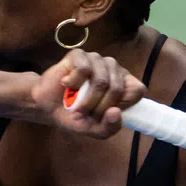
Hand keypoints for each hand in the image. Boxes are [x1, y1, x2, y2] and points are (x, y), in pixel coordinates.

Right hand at [31, 49, 145, 137]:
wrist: (47, 107)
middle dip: (99, 107)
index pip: (138, 90)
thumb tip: (116, 112)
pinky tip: (66, 85)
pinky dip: (73, 83)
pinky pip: (84, 69)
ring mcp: (97, 60)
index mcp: (123, 85)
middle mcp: (113, 69)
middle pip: (118, 89)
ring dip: (86, 100)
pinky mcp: (80, 55)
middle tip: (84, 114)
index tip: (107, 112)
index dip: (124, 104)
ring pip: (101, 80)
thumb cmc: (74, 116)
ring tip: (75, 106)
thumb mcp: (95, 130)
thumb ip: (109, 127)